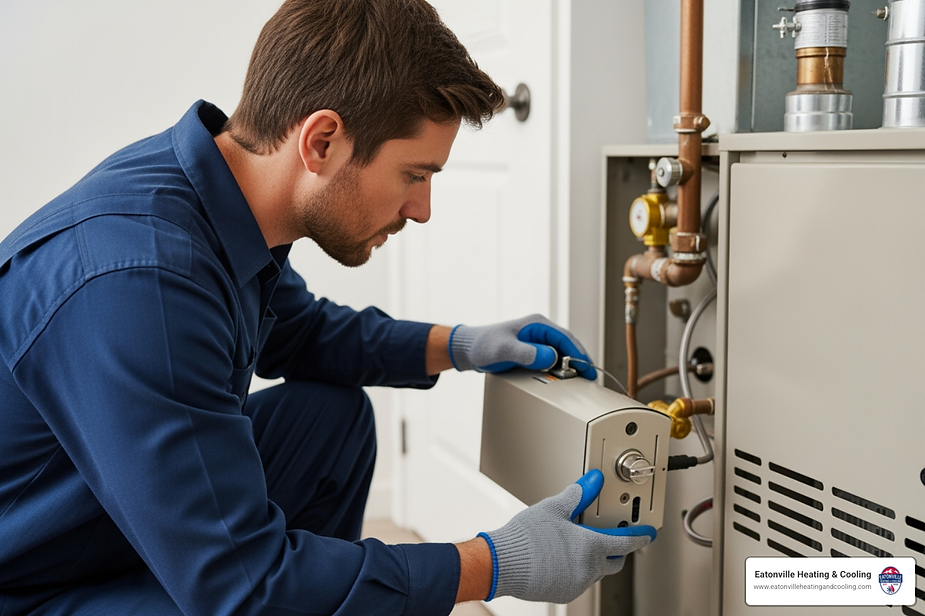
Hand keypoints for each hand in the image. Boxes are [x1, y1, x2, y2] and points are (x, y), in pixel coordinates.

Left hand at [448, 314, 595, 379]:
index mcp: (537, 324)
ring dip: (570, 365)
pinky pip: (551, 360)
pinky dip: (559, 369)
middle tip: (590, 377)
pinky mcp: (532, 351)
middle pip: (567, 346)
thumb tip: (551, 357)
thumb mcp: (505, 350)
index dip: (578, 353)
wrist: (469, 350)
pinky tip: (563, 378)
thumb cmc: (483, 345)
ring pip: (561, 353)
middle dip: (579, 361)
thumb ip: (528, 353)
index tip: (587, 368)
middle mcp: (539, 331)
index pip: (565, 338)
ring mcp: (536, 341)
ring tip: (581, 380)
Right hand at [477, 470, 654, 603]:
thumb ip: (578, 495)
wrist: (501, 564)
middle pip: (615, 561)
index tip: (647, 533)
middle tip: (614, 536)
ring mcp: (576, 584)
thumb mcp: (554, 508)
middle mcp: (588, 569)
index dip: (639, 536)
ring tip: (579, 542)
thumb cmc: (526, 538)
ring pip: (597, 571)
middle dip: (618, 549)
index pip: (625, 542)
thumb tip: (593, 481)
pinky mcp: (563, 592)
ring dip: (595, 558)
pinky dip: (579, 568)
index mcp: (591, 547)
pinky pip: (580, 580)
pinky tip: (563, 557)